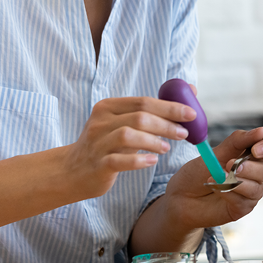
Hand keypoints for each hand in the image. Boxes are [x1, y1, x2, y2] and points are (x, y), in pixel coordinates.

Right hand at [62, 96, 194, 199]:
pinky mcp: (98, 165)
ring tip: (167, 147)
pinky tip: (152, 160)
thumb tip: (190, 92)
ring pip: (128, 135)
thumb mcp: (121, 123)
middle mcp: (100, 122)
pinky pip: (120, 160)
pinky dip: (139, 160)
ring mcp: (97, 143)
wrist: (71, 171)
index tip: (191, 114)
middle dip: (166, 124)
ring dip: (153, 141)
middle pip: (139, 117)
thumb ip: (150, 111)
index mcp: (108, 107)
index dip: (169, 107)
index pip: (143, 101)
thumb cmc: (106, 144)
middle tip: (184, 133)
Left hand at [161, 128, 262, 228]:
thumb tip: (262, 130)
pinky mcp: (243, 208)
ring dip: (235, 180)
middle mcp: (256, 174)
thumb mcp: (217, 152)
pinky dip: (227, 192)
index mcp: (253, 155)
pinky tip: (215, 188)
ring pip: (256, 186)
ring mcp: (251, 192)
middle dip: (247, 167)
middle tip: (228, 164)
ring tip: (215, 176)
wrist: (180, 196)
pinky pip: (243, 200)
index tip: (256, 149)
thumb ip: (238, 141)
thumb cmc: (198, 172)